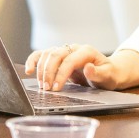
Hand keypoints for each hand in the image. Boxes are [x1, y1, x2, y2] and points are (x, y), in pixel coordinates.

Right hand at [24, 44, 138, 90]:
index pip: (70, 60)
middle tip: (47, 89)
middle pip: (55, 55)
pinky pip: (42, 55)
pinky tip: (28, 70)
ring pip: (47, 54)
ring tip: (42, 86)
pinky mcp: (58, 56)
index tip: (56, 89)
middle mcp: (74, 48)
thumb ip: (98, 73)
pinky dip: (34, 61)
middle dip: (49, 72)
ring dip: (41, 70)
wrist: (108, 71)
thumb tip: (88, 68)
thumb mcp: (108, 76)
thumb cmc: (109, 74)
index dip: (61, 74)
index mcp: (86, 51)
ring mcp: (65, 50)